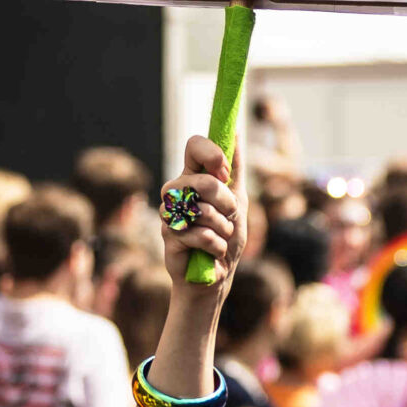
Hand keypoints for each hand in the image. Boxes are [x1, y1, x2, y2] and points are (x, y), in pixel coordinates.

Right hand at [159, 135, 243, 290]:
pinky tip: (214, 251)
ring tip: (221, 237)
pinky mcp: (168, 237)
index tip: (225, 172)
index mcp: (193, 178)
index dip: (211, 154)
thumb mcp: (238, 200)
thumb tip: (235, 130)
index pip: (193, 147)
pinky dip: (216, 245)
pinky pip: (199, 234)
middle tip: (228, 217)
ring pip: (202, 210)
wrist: (217, 276)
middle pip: (203, 182)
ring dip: (223, 227)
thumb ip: (235, 169)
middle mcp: (177, 192)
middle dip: (226, 204)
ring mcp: (169, 213)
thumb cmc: (225, 237)